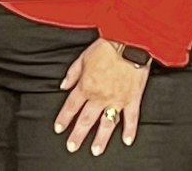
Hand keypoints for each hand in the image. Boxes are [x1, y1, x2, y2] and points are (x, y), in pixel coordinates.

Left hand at [55, 38, 149, 155]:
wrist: (129, 41)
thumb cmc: (107, 47)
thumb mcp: (83, 57)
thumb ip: (72, 74)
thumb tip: (63, 85)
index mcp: (86, 86)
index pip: (71, 106)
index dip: (64, 118)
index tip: (59, 128)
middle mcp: (100, 96)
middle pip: (86, 120)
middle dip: (77, 135)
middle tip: (72, 147)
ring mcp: (117, 99)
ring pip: (107, 124)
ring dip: (100, 139)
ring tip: (96, 151)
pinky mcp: (132, 98)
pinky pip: (131, 118)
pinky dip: (130, 130)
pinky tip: (127, 141)